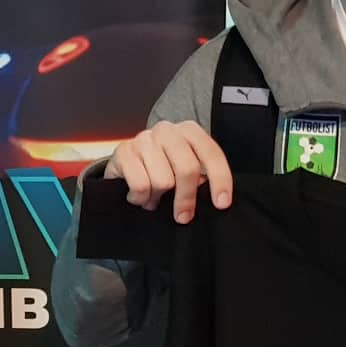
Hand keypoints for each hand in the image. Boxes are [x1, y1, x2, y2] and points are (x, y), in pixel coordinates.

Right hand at [105, 121, 232, 222]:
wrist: (125, 163)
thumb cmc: (161, 167)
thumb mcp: (185, 167)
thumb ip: (201, 176)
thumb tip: (211, 196)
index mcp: (188, 130)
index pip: (211, 154)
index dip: (220, 180)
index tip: (221, 203)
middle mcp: (167, 130)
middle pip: (187, 169)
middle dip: (187, 197)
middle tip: (183, 216)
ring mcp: (143, 139)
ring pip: (163, 181)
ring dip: (158, 197)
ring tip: (154, 197)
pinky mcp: (123, 152)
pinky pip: (141, 186)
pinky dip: (141, 198)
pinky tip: (139, 196)